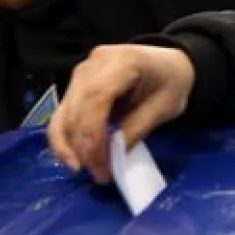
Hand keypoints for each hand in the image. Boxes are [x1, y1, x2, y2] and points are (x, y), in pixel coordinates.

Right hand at [47, 45, 195, 183]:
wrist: (169, 63)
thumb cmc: (171, 81)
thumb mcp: (165, 107)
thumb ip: (136, 129)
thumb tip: (110, 158)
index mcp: (122, 61)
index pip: (96, 99)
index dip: (93, 136)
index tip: (102, 166)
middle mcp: (93, 63)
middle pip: (77, 108)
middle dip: (82, 147)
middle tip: (98, 174)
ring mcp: (81, 72)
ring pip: (63, 114)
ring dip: (69, 146)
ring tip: (84, 170)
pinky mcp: (75, 84)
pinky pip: (63, 114)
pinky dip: (65, 138)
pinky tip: (74, 158)